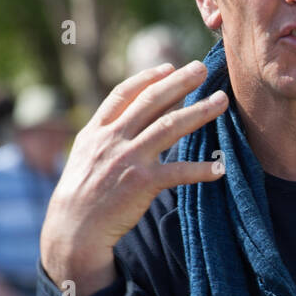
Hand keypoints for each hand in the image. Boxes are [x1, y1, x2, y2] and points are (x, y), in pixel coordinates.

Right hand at [40, 61, 227, 295]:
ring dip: (200, 112)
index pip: (124, 94)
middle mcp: (113, 139)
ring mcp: (129, 159)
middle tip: (201, 68)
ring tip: (222, 101)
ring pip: (170, 127)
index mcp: (98, 131)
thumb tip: (133, 119)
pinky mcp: (143, 183)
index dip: (148, 78)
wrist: (74, 228)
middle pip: (152, 102)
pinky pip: (179, 172)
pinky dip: (201, 169)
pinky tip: (220, 167)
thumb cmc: (82, 193)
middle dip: (180, 82)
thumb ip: (107, 135)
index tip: (169, 67)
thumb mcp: (86, 156)